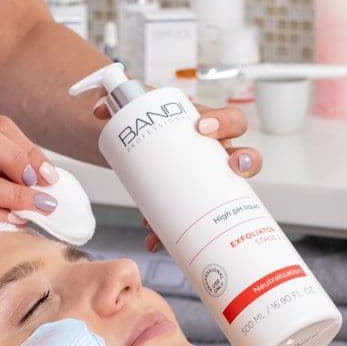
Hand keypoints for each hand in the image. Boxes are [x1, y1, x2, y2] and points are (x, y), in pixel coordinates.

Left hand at [94, 99, 261, 251]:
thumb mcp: (139, 111)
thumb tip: (99, 110)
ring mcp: (208, 182)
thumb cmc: (151, 125)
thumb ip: (116, 105)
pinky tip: (153, 240)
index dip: (226, 122)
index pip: (234, 120)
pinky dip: (172, 233)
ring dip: (218, 212)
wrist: (139, 144)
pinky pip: (192, 222)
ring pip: (226, 198)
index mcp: (210, 128)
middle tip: (232, 167)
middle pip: (248, 158)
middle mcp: (217, 155)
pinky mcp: (190, 205)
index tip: (203, 128)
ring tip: (196, 220)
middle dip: (247, 162)